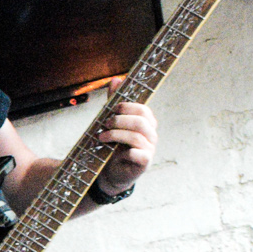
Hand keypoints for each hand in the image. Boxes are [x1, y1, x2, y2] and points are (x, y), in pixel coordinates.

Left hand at [93, 78, 157, 194]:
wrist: (111, 172)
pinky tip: (116, 152)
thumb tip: (116, 79)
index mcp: (146, 122)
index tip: (111, 108)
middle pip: (142, 121)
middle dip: (120, 120)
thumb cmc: (113, 145)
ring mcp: (149, 149)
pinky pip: (140, 154)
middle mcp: (151, 134)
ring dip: (116, 134)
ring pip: (138, 136)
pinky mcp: (144, 163)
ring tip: (101, 137)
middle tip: (105, 123)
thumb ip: (115, 103)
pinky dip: (127, 151)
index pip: (143, 109)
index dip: (127, 106)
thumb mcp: (112, 123)